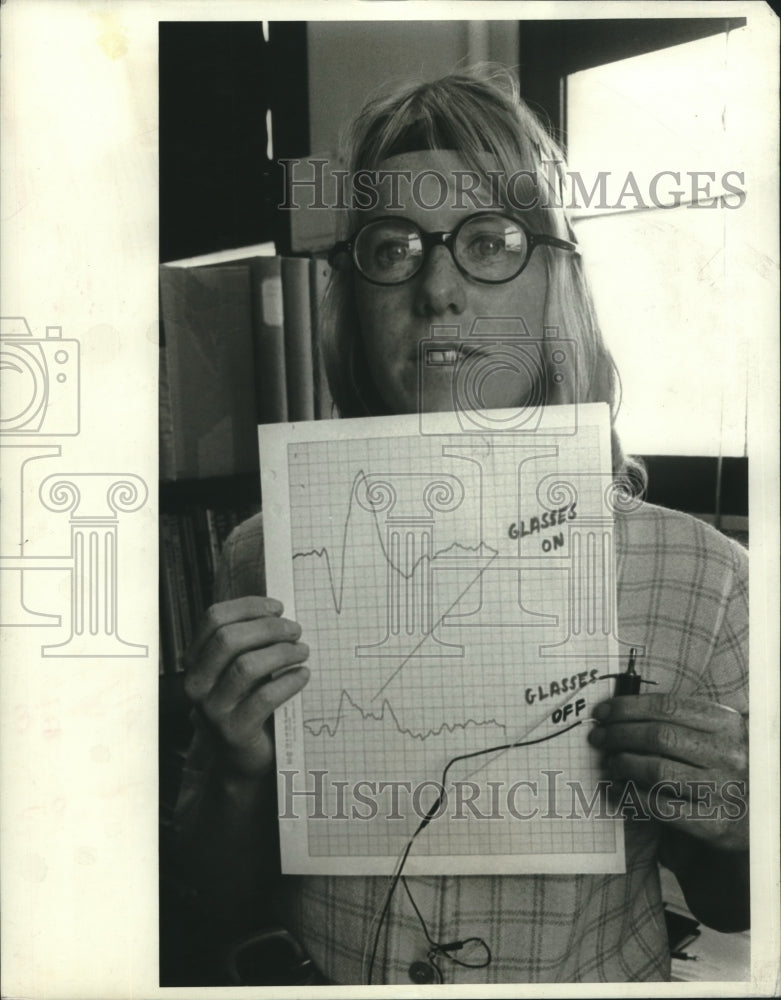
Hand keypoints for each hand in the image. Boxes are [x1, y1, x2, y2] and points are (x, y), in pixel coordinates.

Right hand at [182, 596, 310, 780]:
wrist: (243, 758)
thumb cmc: (247, 702)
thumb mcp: (242, 668)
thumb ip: (250, 641)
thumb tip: (278, 612)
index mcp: (196, 660)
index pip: (213, 619)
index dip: (248, 607)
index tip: (278, 607)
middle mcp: (197, 683)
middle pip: (228, 639)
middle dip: (268, 628)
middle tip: (295, 630)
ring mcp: (212, 709)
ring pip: (246, 667)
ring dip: (281, 653)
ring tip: (303, 651)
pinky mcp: (234, 731)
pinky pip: (265, 697)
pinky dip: (288, 682)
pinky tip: (303, 675)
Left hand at [587, 693, 747, 850]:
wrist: (761, 815)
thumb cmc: (725, 766)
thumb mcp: (716, 734)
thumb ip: (679, 721)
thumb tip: (620, 711)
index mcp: (726, 723)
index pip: (667, 706)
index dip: (628, 707)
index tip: (603, 712)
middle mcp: (729, 754)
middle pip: (658, 736)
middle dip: (619, 734)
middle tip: (598, 737)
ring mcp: (723, 789)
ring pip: (656, 770)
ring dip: (623, 763)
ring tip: (610, 762)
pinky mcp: (714, 823)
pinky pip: (661, 806)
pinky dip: (631, 796)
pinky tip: (617, 789)